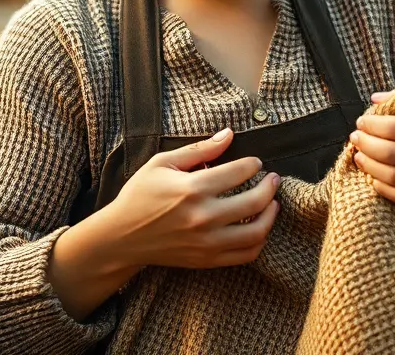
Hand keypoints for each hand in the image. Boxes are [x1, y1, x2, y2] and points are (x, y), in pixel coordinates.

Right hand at [101, 128, 280, 270]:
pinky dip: (259, 241)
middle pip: (254, 201)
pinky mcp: (207, 260)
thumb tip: (228, 134)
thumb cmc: (140, 196)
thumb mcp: (163, 164)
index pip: (239, 172)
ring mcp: (207, 242)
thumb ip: (199, 149)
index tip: (255, 162)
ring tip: (273, 203)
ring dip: (271, 215)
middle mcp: (203, 217)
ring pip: (256, 232)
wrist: (121, 238)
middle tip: (273, 179)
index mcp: (192, 189)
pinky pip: (246, 255)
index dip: (253, 164)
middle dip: (270, 186)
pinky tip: (259, 227)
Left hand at [351, 93, 394, 233]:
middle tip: (356, 136)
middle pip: (387, 153)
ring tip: (359, 155)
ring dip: (368, 165)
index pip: (392, 128)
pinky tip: (374, 176)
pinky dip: (382, 187)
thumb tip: (374, 99)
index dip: (371, 124)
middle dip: (365, 144)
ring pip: (391, 176)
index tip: (362, 120)